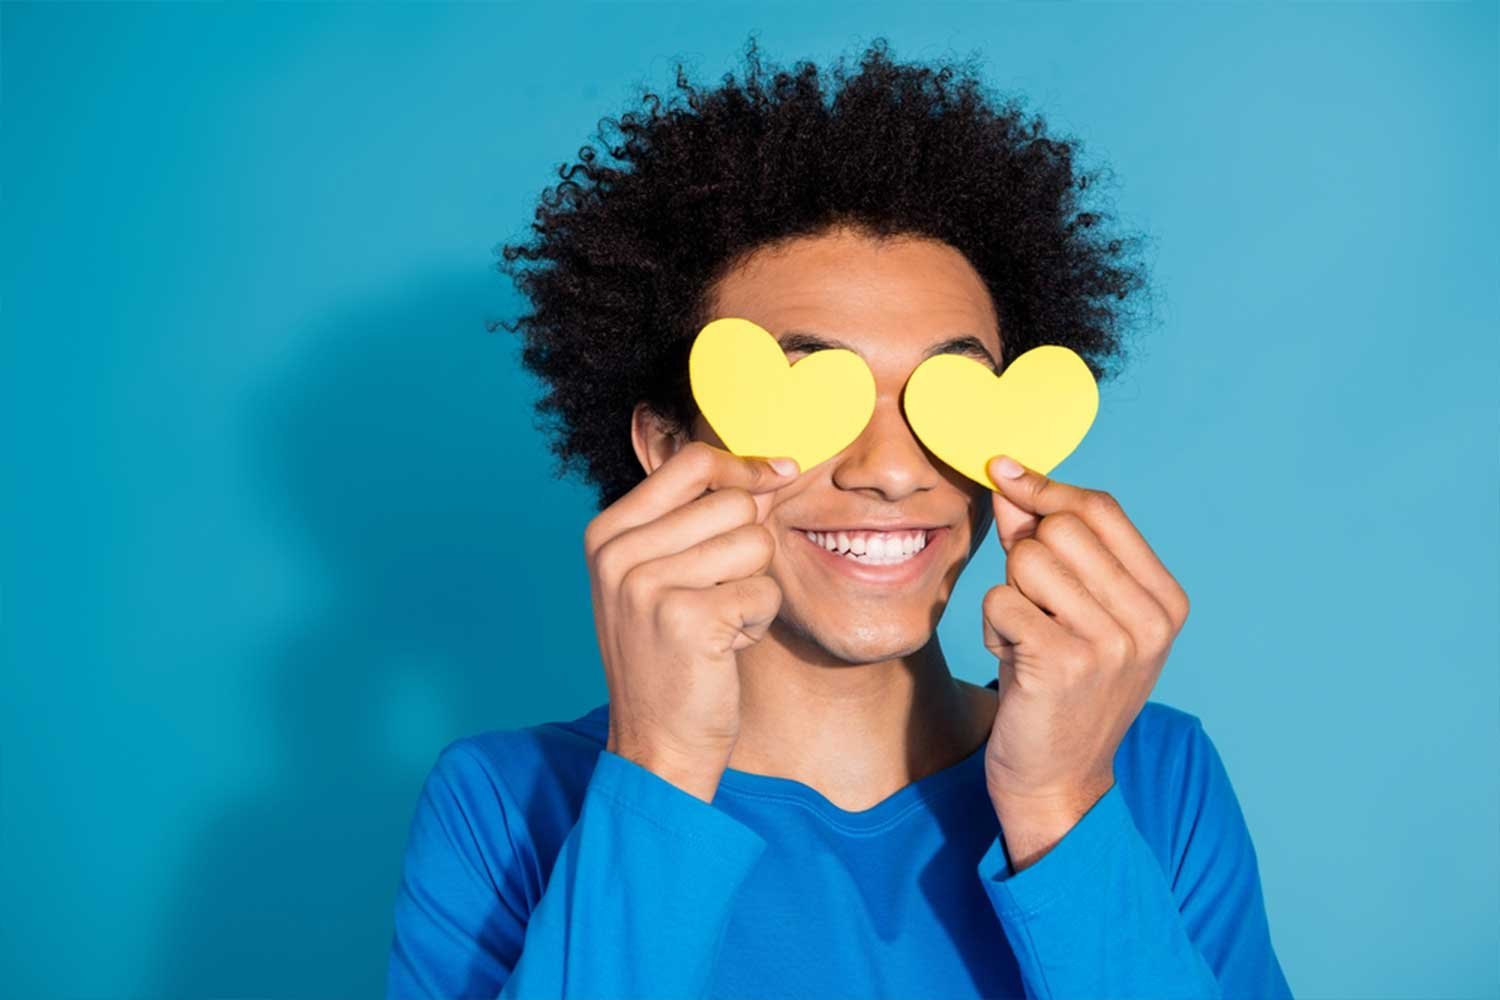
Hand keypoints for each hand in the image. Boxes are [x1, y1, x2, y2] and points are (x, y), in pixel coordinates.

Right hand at [584, 440, 799, 801]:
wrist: (656, 745)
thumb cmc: (670, 657)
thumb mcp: (663, 576)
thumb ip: (702, 519)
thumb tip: (775, 469)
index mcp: (607, 532)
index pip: (693, 463)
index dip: (745, 468)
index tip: (777, 477)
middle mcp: (618, 553)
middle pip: (733, 502)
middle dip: (748, 545)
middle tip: (720, 594)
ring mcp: (646, 585)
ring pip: (755, 544)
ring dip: (753, 586)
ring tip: (719, 622)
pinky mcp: (686, 619)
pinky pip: (764, 590)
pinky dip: (757, 621)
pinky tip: (724, 648)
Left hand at [979, 454, 1189, 867]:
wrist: (1057, 781)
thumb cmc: (1058, 686)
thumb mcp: (1071, 610)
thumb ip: (1047, 543)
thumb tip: (1012, 479)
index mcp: (1164, 600)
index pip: (1102, 509)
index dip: (1046, 488)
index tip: (1004, 473)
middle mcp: (1149, 620)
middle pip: (1059, 528)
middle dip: (1025, 557)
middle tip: (1033, 611)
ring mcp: (1111, 643)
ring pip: (1026, 560)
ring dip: (1010, 597)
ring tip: (1027, 641)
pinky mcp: (1063, 663)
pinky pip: (1000, 602)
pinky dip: (992, 629)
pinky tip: (1015, 664)